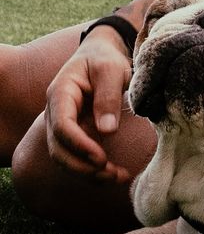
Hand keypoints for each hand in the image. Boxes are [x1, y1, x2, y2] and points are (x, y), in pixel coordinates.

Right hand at [44, 26, 134, 181]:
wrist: (100, 55)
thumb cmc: (106, 59)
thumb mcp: (111, 70)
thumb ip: (109, 96)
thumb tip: (107, 131)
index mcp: (61, 92)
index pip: (61, 125)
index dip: (79, 145)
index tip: (101, 158)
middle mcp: (56, 112)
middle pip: (58, 148)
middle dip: (82, 166)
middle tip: (111, 174)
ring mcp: (63, 124)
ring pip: (65, 157)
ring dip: (87, 173)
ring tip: (117, 177)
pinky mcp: (75, 133)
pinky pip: (77, 156)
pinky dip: (93, 169)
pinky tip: (115, 174)